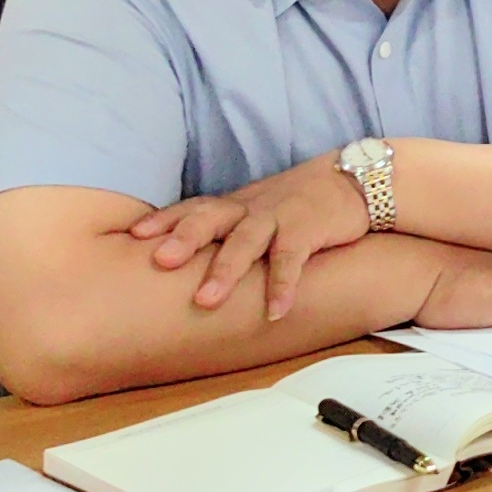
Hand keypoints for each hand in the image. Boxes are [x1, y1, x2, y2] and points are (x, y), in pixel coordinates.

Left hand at [131, 150, 372, 320]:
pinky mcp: (309, 228)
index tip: (135, 235)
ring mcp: (281, 216)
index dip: (165, 220)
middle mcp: (252, 208)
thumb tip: (186, 256)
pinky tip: (276, 311)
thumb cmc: (301, 201)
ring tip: (206, 301)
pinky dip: (283, 285)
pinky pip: (293, 259)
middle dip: (186, 238)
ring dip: (227, 269)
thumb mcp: (260, 207)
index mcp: (237, 204)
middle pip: (213, 217)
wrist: (357, 180)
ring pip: (248, 239)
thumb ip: (229, 227)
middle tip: (161, 261)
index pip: (194, 207)